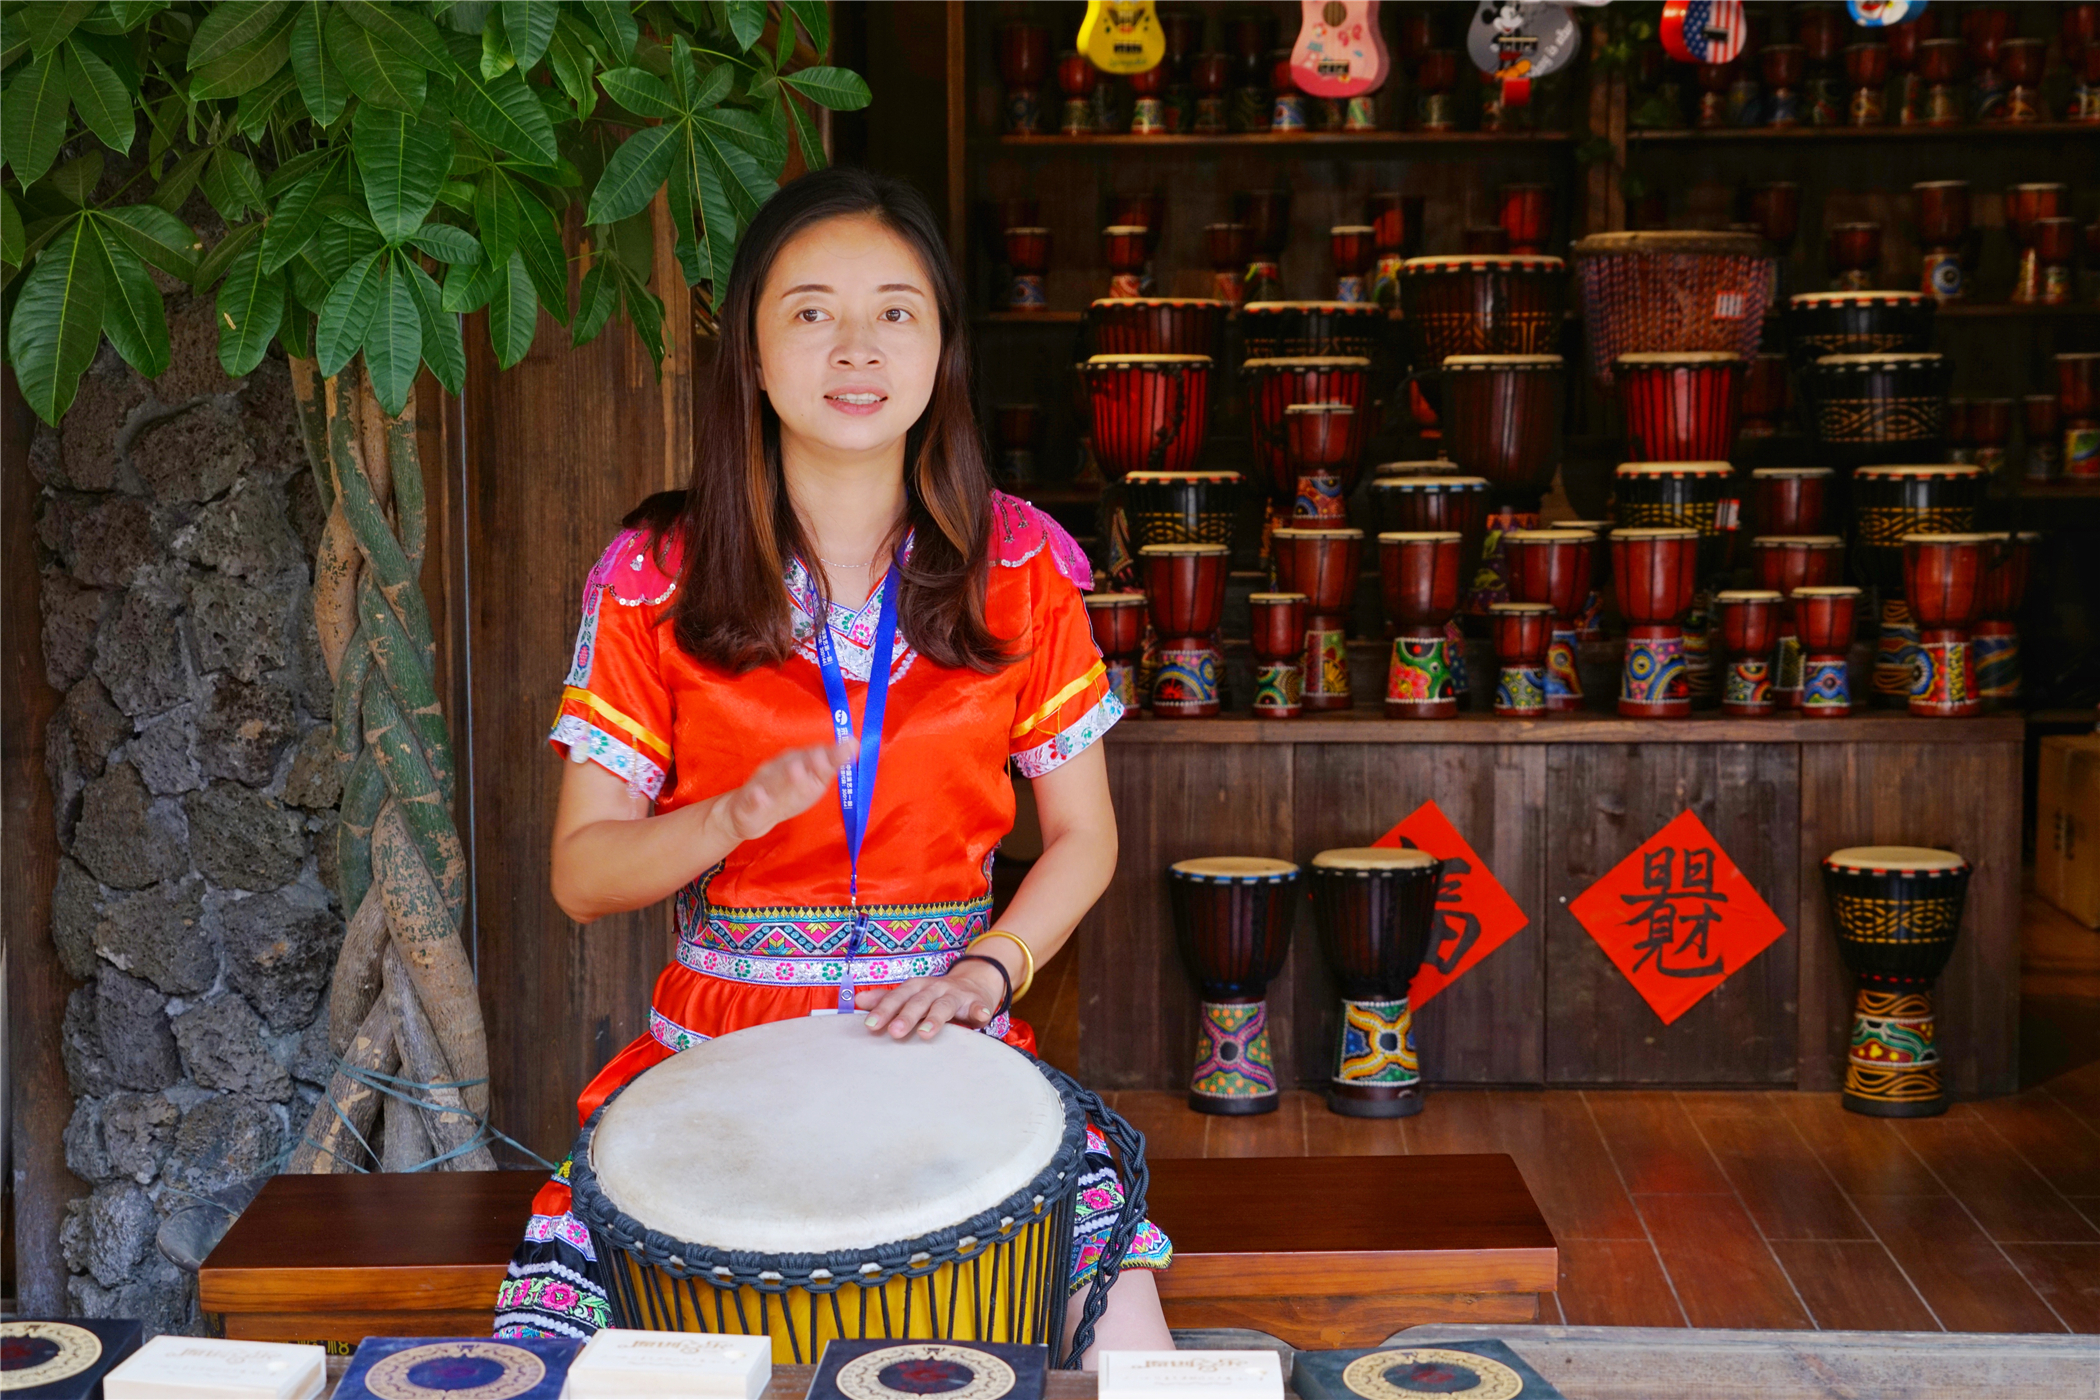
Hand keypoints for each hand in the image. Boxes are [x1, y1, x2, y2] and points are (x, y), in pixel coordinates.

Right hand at [714, 738, 855, 843]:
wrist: (749, 812)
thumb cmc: (786, 791)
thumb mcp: (811, 778)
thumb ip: (830, 762)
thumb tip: (856, 743)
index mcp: (798, 762)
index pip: (816, 755)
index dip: (831, 754)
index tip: (849, 747)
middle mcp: (781, 768)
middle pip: (796, 763)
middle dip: (810, 761)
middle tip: (824, 757)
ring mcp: (764, 784)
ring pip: (774, 780)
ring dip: (785, 776)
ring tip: (797, 770)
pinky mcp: (749, 802)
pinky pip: (752, 800)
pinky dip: (755, 798)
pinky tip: (760, 796)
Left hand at [857, 962, 1005, 1039]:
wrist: (972, 982)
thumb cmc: (934, 995)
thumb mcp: (911, 994)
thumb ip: (887, 999)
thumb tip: (858, 1001)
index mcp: (916, 988)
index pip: (897, 997)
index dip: (884, 1010)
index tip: (870, 1025)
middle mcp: (934, 989)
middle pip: (918, 1002)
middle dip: (906, 1016)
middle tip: (894, 1032)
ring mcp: (956, 995)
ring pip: (944, 1005)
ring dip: (936, 1018)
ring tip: (927, 1033)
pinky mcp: (976, 1002)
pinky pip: (978, 1007)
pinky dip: (980, 1011)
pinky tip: (981, 1016)